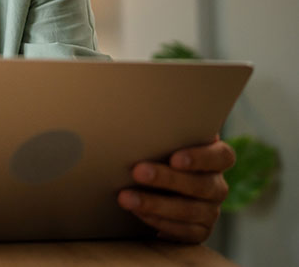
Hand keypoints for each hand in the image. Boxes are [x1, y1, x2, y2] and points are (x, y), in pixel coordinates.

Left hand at [118, 137, 234, 242]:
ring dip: (155, 204)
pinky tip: (138, 213)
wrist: (155, 187)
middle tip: (137, 172)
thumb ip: (163, 134)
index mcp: (216, 158)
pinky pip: (183, 231)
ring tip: (126, 198)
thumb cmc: (159, 154)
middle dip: (167, 179)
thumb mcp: (164, 142)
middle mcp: (217, 186)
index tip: (174, 158)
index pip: (222, 156)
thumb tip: (136, 116)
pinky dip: (158, 221)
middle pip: (202, 184)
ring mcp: (210, 211)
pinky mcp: (199, 231)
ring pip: (189, 210)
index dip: (201, 158)